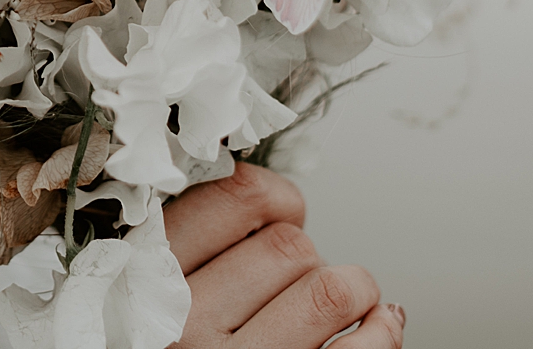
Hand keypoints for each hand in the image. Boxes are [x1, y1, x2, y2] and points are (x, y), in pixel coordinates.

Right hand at [164, 162, 404, 347]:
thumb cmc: (166, 348)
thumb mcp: (151, 296)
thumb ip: (192, 247)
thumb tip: (277, 203)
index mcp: (149, 282)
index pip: (236, 198)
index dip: (277, 200)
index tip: (281, 215)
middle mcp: (187, 325)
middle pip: (290, 246)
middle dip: (308, 257)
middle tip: (295, 282)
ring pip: (331, 289)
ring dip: (353, 290)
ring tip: (346, 303)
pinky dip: (383, 333)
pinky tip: (377, 327)